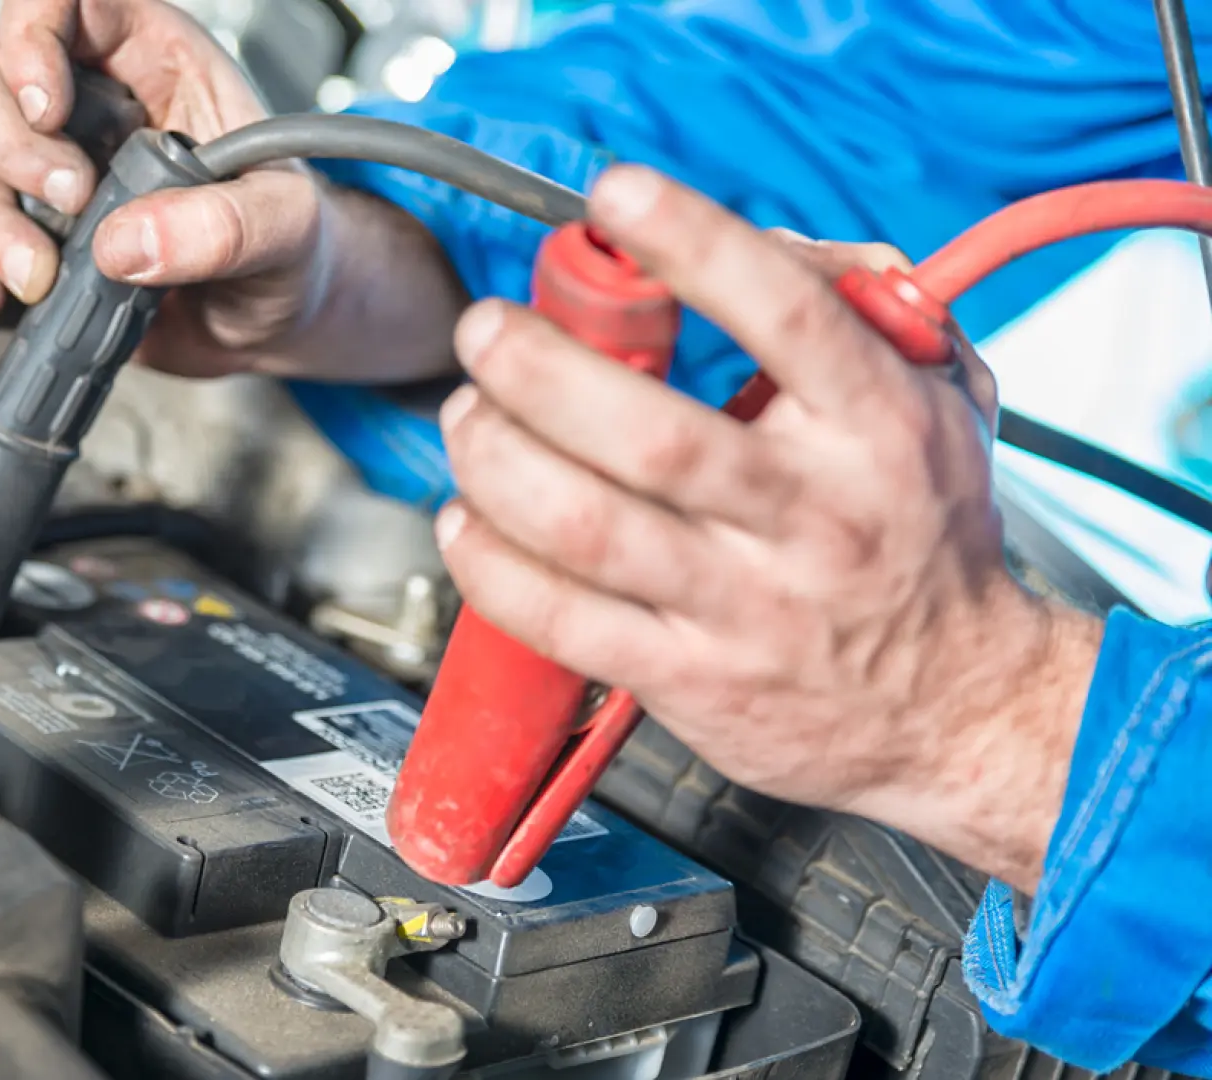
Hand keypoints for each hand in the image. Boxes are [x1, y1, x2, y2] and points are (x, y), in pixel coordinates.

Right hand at [0, 0, 329, 376]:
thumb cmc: (290, 248)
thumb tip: (131, 241)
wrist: (274, 324)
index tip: (48, 104)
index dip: (34, 34)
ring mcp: (44, 175)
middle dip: (8, 146)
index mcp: (151, 63)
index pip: (65, 0)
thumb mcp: (287, 229)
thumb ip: (228, 226)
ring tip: (41, 277)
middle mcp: (85, 107)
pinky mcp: (22, 240)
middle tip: (72, 200)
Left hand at [434, 166, 1101, 890]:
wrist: (957, 705)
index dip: (693, 244)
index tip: (616, 196)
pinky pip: (562, 620)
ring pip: (587, 528)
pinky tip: (466, 518)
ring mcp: (746, 607)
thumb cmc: (922, 536)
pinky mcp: (690, 679)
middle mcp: (811, 518)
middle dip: (539, 369)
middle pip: (652, 434)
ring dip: (496, 459)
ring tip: (466, 416)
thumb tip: (755, 238)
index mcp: (877, 428)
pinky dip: (491, 564)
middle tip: (486, 330)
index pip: (787, 317)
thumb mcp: (940, 400)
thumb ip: (861, 306)